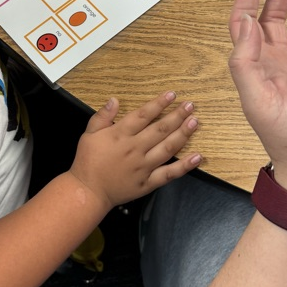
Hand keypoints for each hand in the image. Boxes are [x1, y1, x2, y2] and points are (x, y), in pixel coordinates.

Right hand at [69, 91, 200, 207]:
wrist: (88, 191)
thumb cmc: (88, 162)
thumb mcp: (89, 134)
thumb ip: (102, 117)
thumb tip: (114, 100)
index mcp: (120, 135)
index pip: (143, 115)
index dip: (159, 104)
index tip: (172, 95)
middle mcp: (134, 149)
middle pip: (160, 129)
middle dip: (177, 116)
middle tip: (190, 106)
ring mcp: (143, 167)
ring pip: (168, 148)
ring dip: (183, 134)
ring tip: (194, 122)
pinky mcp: (148, 182)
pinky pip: (169, 174)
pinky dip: (185, 166)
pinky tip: (197, 157)